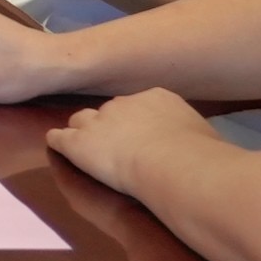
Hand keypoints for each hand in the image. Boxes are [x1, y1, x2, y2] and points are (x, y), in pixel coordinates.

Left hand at [47, 87, 220, 195]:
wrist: (173, 162)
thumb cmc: (199, 153)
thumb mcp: (203, 135)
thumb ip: (190, 133)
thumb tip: (200, 143)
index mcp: (156, 98)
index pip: (138, 105)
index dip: (135, 121)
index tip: (139, 135)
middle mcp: (123, 103)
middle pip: (108, 111)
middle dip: (109, 126)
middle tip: (113, 146)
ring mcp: (97, 121)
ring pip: (80, 120)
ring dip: (82, 133)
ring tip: (84, 148)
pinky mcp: (77, 142)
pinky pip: (58, 138)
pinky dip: (58, 144)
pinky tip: (57, 151)